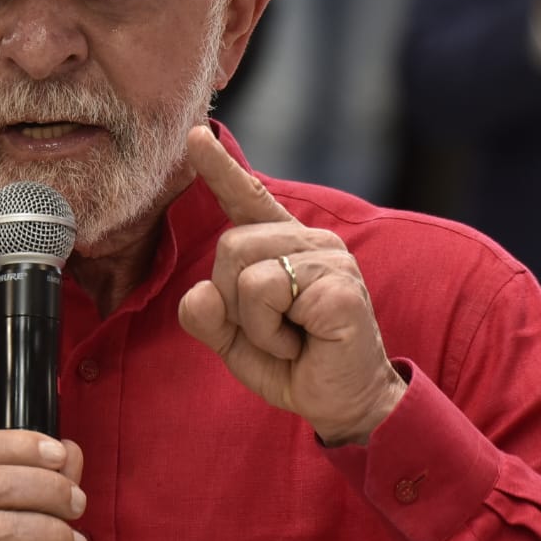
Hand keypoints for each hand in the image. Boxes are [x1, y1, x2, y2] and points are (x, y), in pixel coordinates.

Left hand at [178, 128, 406, 445]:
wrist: (345, 403)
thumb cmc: (294, 364)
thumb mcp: (236, 341)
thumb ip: (209, 316)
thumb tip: (198, 294)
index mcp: (283, 247)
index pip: (247, 199)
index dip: (220, 169)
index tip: (196, 136)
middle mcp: (309, 242)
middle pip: (229, 245)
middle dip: (232, 301)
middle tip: (271, 332)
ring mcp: (328, 259)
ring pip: (244, 273)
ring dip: (253, 323)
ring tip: (288, 339)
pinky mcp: (338, 285)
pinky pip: (266, 295)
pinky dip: (270, 334)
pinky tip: (302, 345)